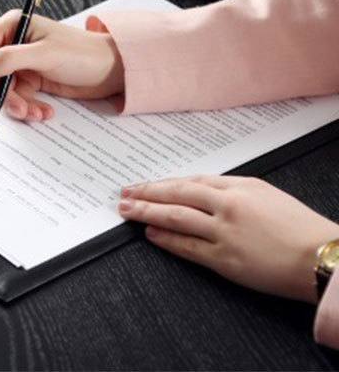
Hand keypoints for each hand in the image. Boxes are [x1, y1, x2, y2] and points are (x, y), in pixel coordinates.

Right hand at [0, 11, 124, 121]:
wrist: (112, 71)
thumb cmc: (84, 53)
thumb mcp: (44, 54)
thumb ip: (8, 60)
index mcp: (14, 26)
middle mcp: (14, 44)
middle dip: (2, 93)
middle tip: (17, 105)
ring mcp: (22, 64)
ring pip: (2, 90)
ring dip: (16, 105)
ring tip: (34, 112)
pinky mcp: (31, 81)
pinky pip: (18, 99)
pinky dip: (28, 108)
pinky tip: (43, 110)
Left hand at [119, 176, 338, 302]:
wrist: (323, 256)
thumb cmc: (299, 227)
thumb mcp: (266, 195)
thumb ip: (232, 192)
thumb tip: (199, 193)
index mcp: (239, 187)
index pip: (190, 181)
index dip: (163, 183)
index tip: (144, 184)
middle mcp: (228, 206)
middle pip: (176, 195)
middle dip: (146, 193)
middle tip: (123, 193)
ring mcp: (225, 233)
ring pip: (176, 218)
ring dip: (146, 213)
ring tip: (127, 211)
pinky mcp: (226, 259)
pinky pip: (188, 247)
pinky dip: (166, 239)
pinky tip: (150, 234)